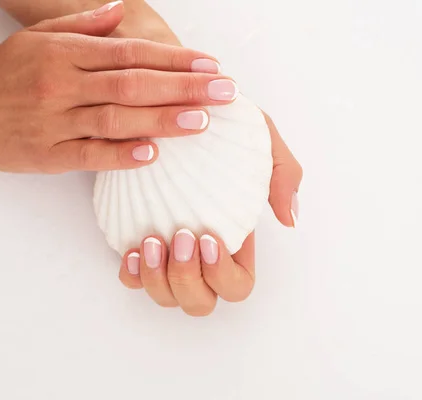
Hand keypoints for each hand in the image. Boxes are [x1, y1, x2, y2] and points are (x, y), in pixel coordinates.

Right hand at [0, 4, 235, 172]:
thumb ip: (83, 24)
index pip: (131, 53)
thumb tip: (122, 10)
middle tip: (224, 92)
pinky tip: (153, 152)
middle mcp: (62, 84)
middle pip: (134, 84)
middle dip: (184, 87)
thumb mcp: (37, 36)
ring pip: (117, 118)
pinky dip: (122, 154)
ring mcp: (54, 121)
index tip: (210, 65)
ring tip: (202, 120)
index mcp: (64, 52)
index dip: (174, 59)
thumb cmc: (1, 73)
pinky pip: (90, 155)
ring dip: (163, 120)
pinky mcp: (47, 155)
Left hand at [118, 115, 302, 316]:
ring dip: (157, 277)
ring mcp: (168, 253)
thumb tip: (289, 219)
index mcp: (233, 242)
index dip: (222, 275)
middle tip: (182, 236)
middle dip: (187, 279)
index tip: (208, 238)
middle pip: (198, 302)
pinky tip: (132, 248)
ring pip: (164, 296)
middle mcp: (200, 256)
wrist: (180, 106)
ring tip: (151, 239)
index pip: (236, 286)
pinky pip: (132, 280)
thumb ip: (282, 176)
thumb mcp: (261, 139)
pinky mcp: (138, 242)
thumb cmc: (224, 127)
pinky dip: (131, 273)